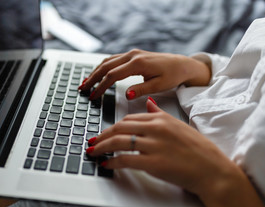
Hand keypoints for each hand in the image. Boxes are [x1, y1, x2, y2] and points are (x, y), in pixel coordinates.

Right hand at [79, 49, 210, 99]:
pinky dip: (103, 67)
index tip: (93, 96)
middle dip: (92, 78)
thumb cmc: (172, 75)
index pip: (113, 75)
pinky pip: (113, 59)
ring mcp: (132, 54)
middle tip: (82, 88)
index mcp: (138, 63)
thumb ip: (141, 90)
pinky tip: (98, 73)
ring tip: (86, 82)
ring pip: (107, 61)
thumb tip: (126, 94)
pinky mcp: (133, 55)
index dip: (100, 86)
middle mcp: (132, 56)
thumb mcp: (159, 85)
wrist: (182, 64)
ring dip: (95, 71)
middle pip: (105, 66)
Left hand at [87, 97, 234, 196]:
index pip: (128, 119)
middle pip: (119, 128)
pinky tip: (106, 165)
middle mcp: (155, 129)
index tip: (104, 132)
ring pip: (118, 142)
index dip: (112, 126)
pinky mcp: (153, 163)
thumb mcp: (177, 125)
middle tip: (92, 141)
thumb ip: (159, 114)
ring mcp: (154, 145)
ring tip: (93, 152)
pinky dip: (113, 162)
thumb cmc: (197, 149)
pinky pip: (126, 160)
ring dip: (102, 148)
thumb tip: (147, 103)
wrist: (212, 169)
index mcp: (160, 119)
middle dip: (102, 136)